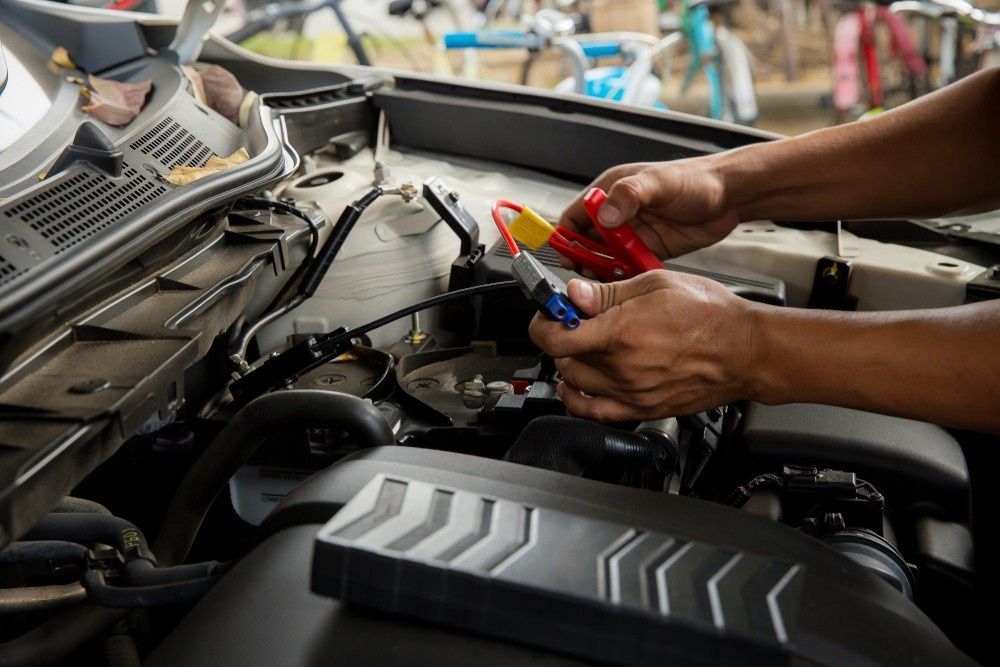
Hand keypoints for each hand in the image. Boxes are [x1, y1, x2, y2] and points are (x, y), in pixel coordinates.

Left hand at [528, 271, 760, 421]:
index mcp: (621, 332)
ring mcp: (632, 392)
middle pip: (563, 358)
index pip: (556, 336)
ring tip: (582, 347)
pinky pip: (594, 413)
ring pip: (575, 383)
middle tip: (572, 323)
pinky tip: (576, 386)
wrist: (745, 350)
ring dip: (569, 364)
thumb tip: (574, 294)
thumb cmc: (710, 314)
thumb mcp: (656, 285)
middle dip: (560, 337)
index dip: (542, 323)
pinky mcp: (643, 409)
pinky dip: (577, 400)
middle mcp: (622, 367)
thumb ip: (608, 293)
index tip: (547, 314)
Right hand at [557, 158, 738, 270]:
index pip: (576, 214)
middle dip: (583, 258)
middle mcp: (619, 214)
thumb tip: (605, 215)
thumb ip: (629, 195)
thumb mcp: (659, 182)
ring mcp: (632, 233)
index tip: (566, 254)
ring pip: (605, 257)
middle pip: (586, 240)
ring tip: (608, 280)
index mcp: (612, 191)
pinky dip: (625, 276)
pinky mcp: (648, 250)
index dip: (566, 235)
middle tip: (587, 273)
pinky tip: (629, 282)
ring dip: (603, 270)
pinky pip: (627, 267)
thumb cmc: (695, 179)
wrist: (730, 197)